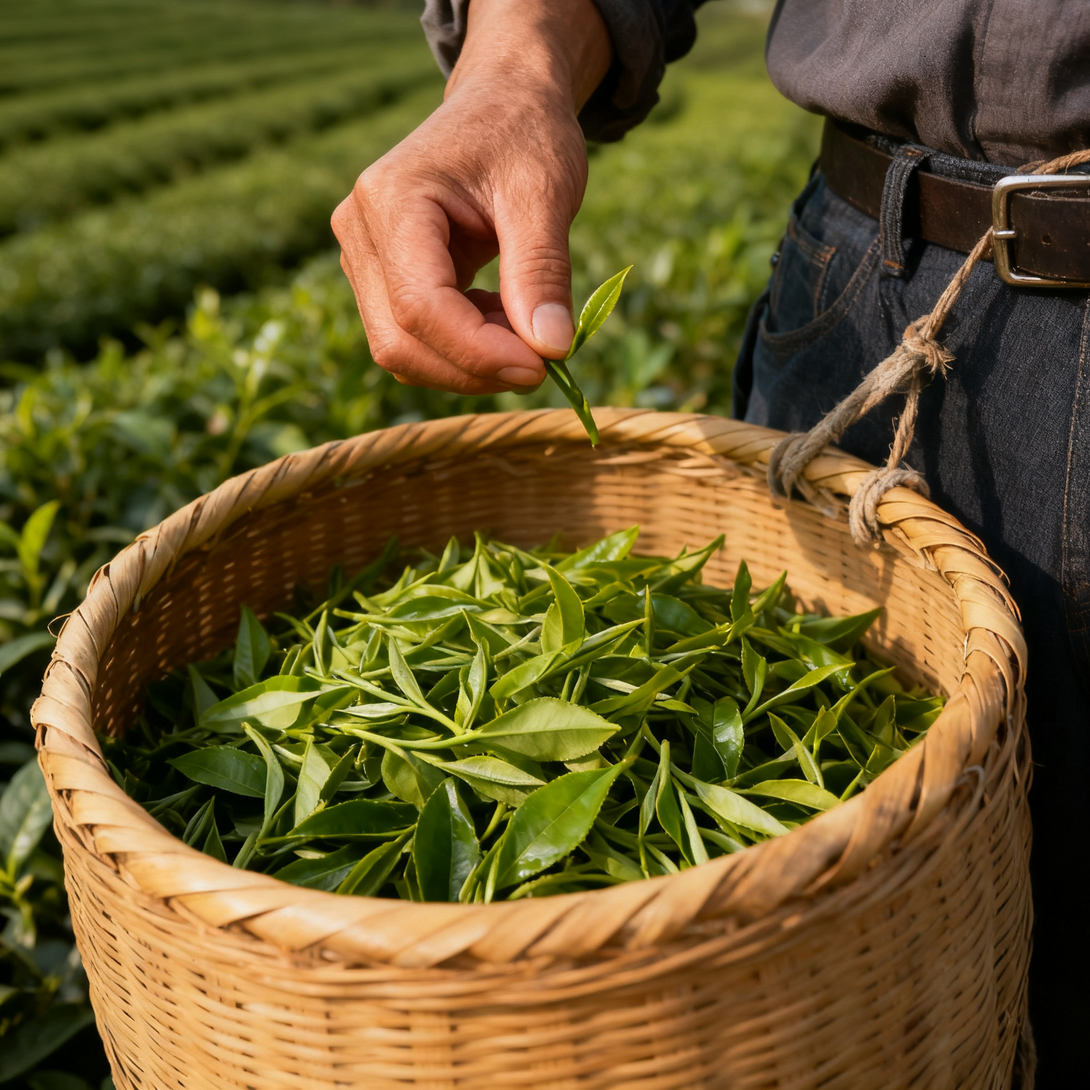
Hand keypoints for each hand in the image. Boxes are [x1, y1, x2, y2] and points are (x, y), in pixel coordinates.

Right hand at [331, 0, 611, 393]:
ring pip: (402, 349)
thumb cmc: (524, 134)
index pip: (419, 305)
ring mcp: (364, 258)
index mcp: (391, 199)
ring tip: (526, 331)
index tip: (543, 366)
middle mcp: (360, 231)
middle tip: (543, 363)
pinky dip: (465, 349)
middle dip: (473, 368)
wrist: (502, 102)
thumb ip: (543, 271)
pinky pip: (414, 338)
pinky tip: (506, 320)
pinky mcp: (381, 278)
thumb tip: (552, 349)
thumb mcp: (545, 193)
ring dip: (470, 363)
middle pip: (400, 341)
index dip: (477, 351)